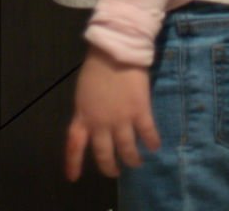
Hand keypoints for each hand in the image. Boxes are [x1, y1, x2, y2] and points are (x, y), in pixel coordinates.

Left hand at [64, 46, 160, 181]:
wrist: (115, 50)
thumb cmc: (97, 67)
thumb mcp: (84, 92)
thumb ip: (87, 112)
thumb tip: (94, 126)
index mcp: (84, 115)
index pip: (74, 144)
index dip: (73, 163)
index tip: (73, 178)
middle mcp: (101, 123)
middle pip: (104, 154)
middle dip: (110, 167)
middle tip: (115, 171)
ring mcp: (121, 119)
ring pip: (128, 150)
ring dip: (133, 159)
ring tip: (136, 161)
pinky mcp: (140, 112)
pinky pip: (148, 135)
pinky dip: (152, 143)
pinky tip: (155, 145)